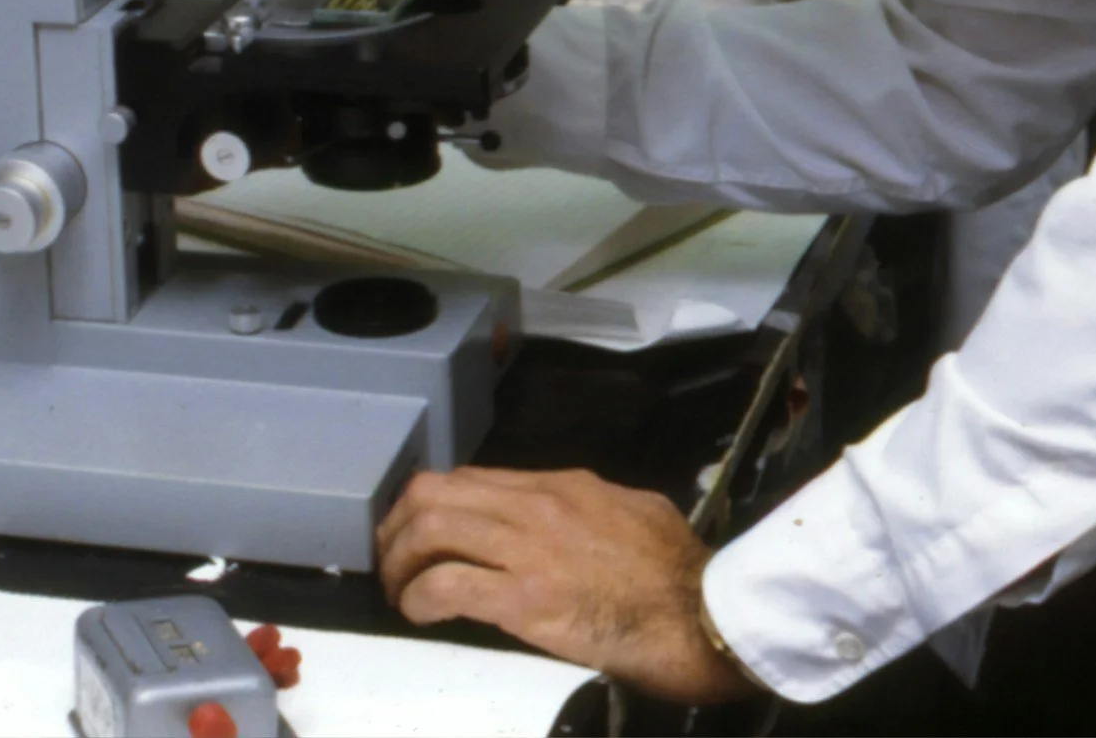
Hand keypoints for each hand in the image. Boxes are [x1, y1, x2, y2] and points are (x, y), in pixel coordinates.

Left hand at [377, 467, 759, 703]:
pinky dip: (419, 599)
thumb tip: (570, 519)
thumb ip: (595, 509)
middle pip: (437, 493)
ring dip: (400, 562)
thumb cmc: (680, 575)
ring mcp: (529, 549)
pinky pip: (446, 586)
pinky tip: (417, 614)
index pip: (473, 478)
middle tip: (392, 559)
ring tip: (398, 589)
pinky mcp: (525, 599)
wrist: (703, 618)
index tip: (420, 529)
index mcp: (563, 486)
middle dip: (399, 526)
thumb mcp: (637, 514)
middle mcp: (538, 506)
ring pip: (431, 530)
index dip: (433, 502)